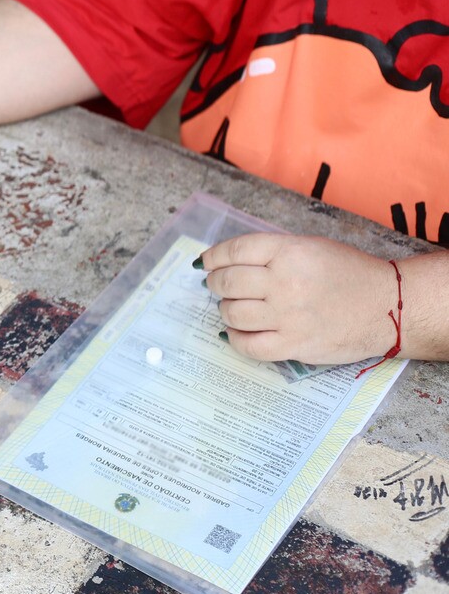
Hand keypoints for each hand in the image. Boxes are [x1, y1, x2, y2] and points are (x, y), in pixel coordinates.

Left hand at [198, 233, 399, 364]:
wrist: (387, 306)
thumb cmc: (349, 273)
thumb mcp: (309, 247)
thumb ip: (270, 252)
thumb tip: (226, 263)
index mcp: (288, 252)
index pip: (233, 252)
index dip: (213, 257)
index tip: (206, 263)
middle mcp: (284, 283)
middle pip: (227, 283)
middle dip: (216, 284)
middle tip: (218, 286)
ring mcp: (288, 317)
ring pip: (232, 314)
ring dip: (226, 310)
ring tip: (234, 308)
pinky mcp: (294, 346)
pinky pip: (249, 346)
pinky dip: (236, 339)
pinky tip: (237, 333)